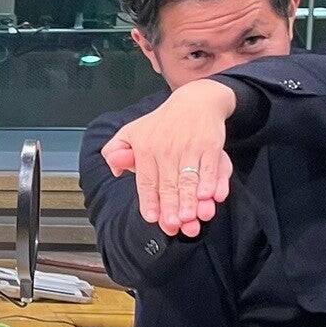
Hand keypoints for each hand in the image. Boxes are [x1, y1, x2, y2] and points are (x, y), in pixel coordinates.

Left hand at [101, 78, 237, 237]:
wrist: (194, 101)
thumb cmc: (160, 123)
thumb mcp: (132, 132)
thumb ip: (116, 151)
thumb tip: (114, 169)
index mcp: (145, 149)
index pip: (146, 181)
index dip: (150, 200)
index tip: (153, 218)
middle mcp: (166, 149)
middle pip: (168, 184)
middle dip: (171, 207)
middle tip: (173, 225)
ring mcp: (189, 147)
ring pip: (189, 179)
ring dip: (190, 200)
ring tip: (190, 218)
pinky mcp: (210, 145)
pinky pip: (211, 167)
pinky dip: (210, 182)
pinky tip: (209, 196)